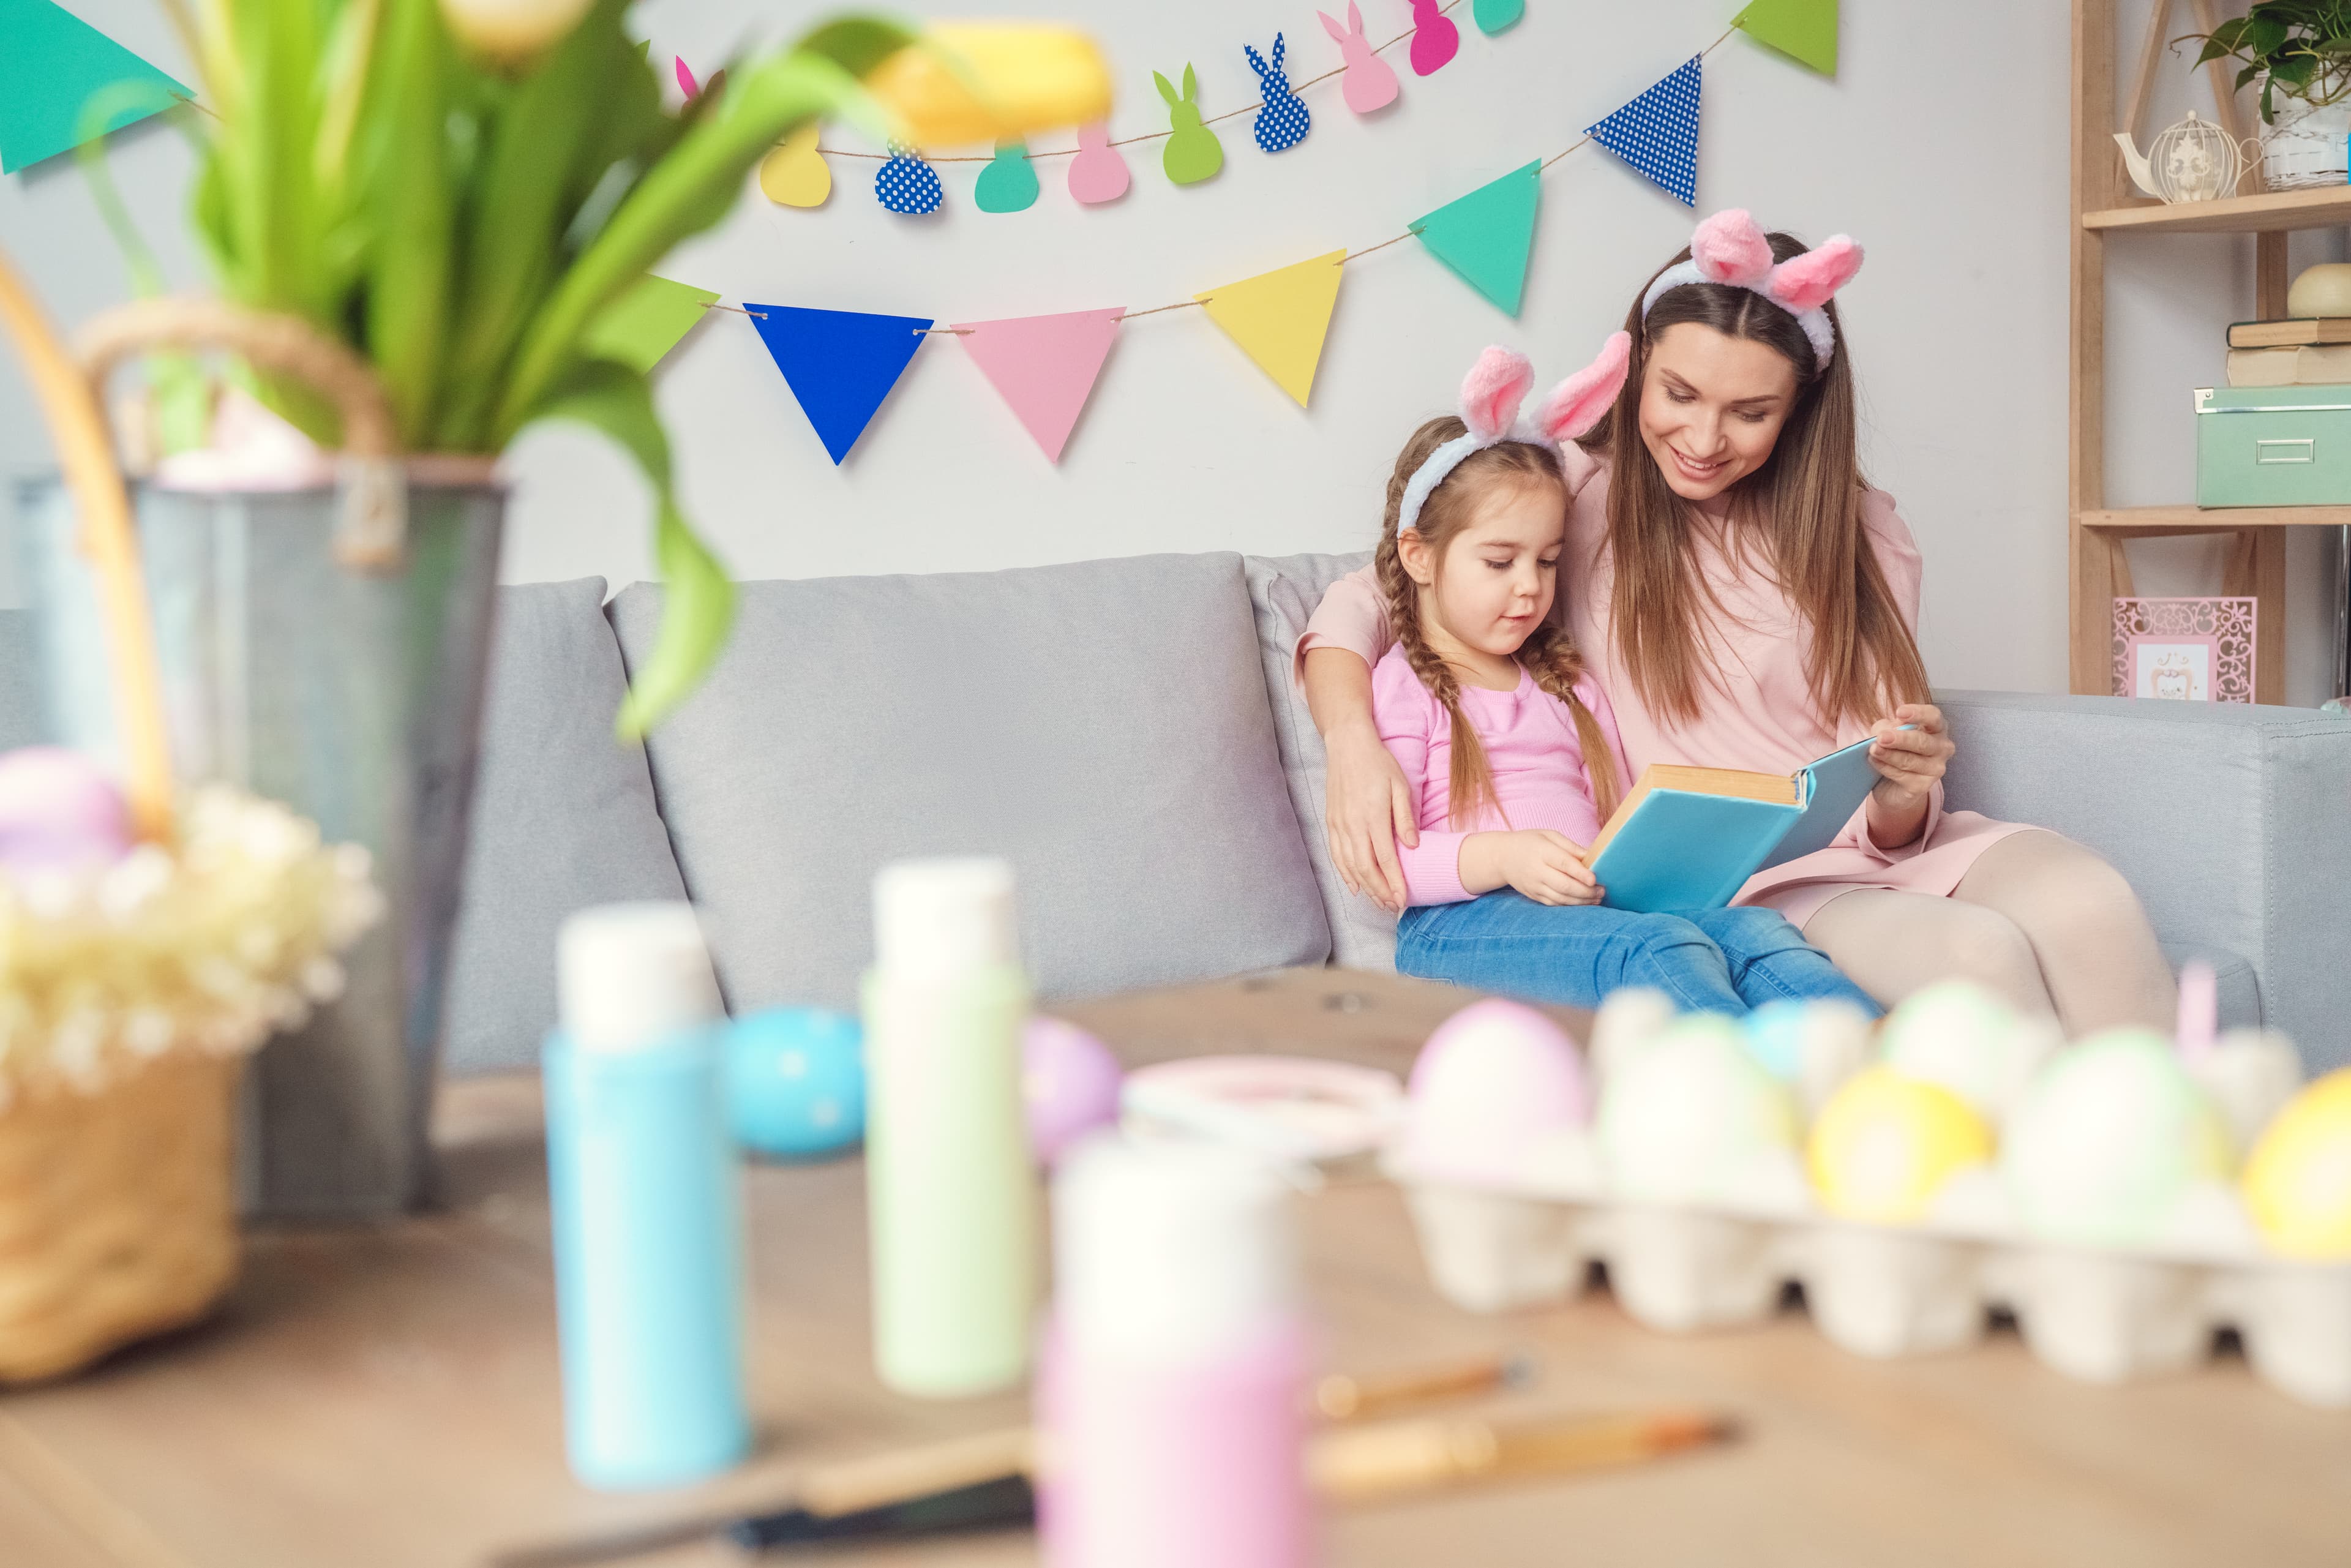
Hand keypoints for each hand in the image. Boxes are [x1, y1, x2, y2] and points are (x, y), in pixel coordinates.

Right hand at [1324, 722, 1418, 911]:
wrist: (1347, 745)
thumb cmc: (1378, 763)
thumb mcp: (1400, 785)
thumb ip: (1405, 818)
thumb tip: (1412, 846)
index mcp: (1373, 817)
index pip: (1385, 859)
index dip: (1395, 883)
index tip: (1404, 899)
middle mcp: (1353, 825)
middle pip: (1366, 869)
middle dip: (1380, 892)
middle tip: (1393, 906)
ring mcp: (1339, 825)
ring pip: (1350, 866)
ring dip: (1365, 887)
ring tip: (1378, 902)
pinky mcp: (1331, 822)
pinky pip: (1336, 855)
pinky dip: (1345, 874)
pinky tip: (1355, 886)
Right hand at [1497, 830, 1601, 906]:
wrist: (1501, 857)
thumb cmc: (1530, 842)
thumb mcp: (1548, 836)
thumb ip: (1570, 846)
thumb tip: (1593, 857)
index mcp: (1541, 851)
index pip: (1563, 864)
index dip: (1580, 873)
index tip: (1595, 879)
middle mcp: (1536, 870)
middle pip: (1564, 885)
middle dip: (1586, 891)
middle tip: (1602, 891)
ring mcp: (1534, 885)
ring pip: (1560, 898)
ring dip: (1581, 901)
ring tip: (1597, 898)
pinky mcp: (1533, 895)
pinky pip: (1554, 904)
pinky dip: (1570, 905)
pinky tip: (1583, 903)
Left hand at [1867, 703, 1953, 812]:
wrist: (1891, 784)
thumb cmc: (1894, 750)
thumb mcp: (1888, 733)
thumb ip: (1886, 727)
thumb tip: (1883, 731)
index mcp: (1936, 728)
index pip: (1933, 717)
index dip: (1918, 713)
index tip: (1899, 712)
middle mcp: (1941, 748)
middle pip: (1922, 741)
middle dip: (1901, 739)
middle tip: (1881, 738)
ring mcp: (1935, 769)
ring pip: (1910, 760)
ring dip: (1889, 755)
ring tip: (1873, 750)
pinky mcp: (1923, 786)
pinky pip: (1902, 776)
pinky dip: (1886, 768)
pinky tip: (1875, 762)